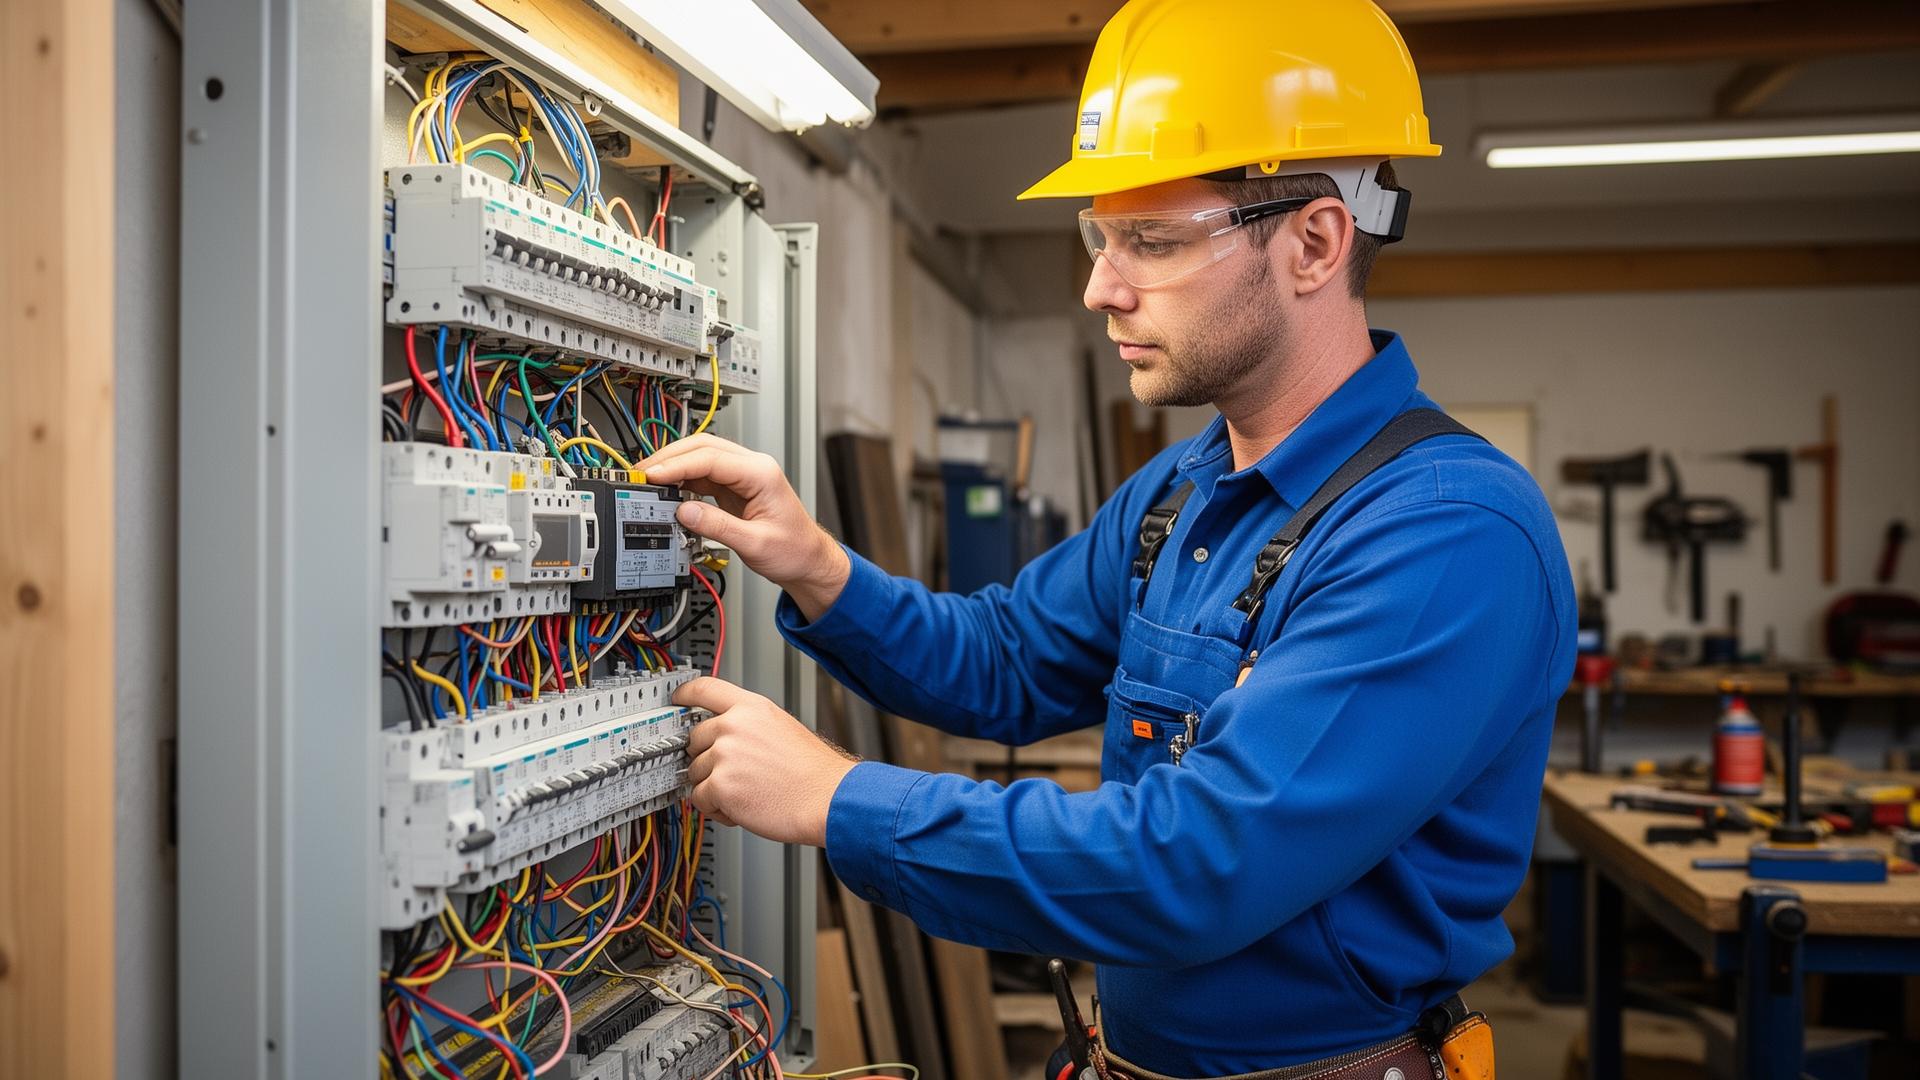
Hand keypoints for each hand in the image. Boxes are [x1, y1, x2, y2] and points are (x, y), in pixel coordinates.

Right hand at [639, 434, 850, 621]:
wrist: (809, 560)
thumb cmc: (794, 551)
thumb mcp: (754, 543)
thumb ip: (717, 526)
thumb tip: (683, 512)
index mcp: (761, 473)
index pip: (711, 458)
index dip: (677, 465)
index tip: (652, 475)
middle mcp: (753, 468)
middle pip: (703, 446)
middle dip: (670, 457)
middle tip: (642, 474)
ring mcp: (744, 475)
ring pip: (702, 457)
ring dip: (674, 466)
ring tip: (649, 481)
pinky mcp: (736, 487)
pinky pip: (704, 474)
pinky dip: (683, 479)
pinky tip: (669, 489)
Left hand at [676, 676, 858, 846]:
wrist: (828, 798)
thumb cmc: (813, 772)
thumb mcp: (782, 728)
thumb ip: (749, 725)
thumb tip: (723, 737)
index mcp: (752, 708)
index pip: (705, 688)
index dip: (685, 695)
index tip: (676, 700)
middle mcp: (734, 726)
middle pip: (694, 738)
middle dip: (708, 759)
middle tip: (734, 773)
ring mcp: (724, 755)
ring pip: (695, 772)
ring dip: (714, 787)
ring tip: (747, 792)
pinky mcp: (720, 785)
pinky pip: (699, 799)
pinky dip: (716, 809)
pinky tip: (742, 807)